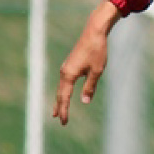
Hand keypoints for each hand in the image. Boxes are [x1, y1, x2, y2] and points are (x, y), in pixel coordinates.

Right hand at [53, 1, 122, 123]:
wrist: (94, 32)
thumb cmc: (97, 51)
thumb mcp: (97, 71)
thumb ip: (90, 87)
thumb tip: (85, 101)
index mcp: (69, 75)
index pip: (64, 97)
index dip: (64, 110)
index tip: (64, 122)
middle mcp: (64, 72)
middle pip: (60, 94)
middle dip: (59, 107)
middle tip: (59, 120)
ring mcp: (66, 67)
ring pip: (61, 88)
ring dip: (60, 100)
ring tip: (56, 112)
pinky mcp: (70, 64)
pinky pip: (64, 82)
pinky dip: (63, 91)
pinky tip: (65, 94)